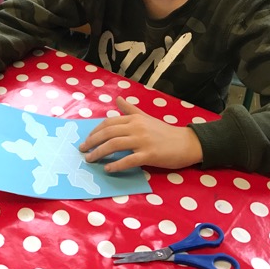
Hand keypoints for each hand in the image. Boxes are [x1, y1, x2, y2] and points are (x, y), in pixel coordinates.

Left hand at [79, 97, 202, 171]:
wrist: (186, 143)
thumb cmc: (164, 131)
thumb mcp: (146, 117)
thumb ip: (130, 110)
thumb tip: (117, 99)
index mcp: (134, 119)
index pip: (108, 123)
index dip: (95, 131)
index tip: (87, 139)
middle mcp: (136, 127)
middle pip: (108, 133)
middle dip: (92, 142)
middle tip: (83, 150)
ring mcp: (142, 141)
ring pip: (114, 145)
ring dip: (99, 153)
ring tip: (90, 159)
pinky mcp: (149, 154)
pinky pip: (128, 160)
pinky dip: (116, 165)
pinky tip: (108, 169)